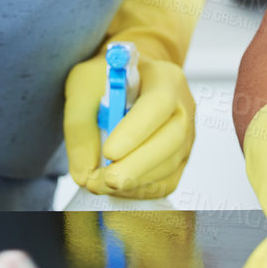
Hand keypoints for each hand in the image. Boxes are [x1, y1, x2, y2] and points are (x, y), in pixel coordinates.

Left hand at [64, 50, 195, 196]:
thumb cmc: (106, 79)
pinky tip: (116, 186)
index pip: (158, 104)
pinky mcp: (180, 158)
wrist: (127, 81)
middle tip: (99, 181)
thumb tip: (84, 173)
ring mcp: (187, 135)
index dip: (135, 132)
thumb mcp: (82, 87)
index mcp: (164, 78)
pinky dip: (140, 189)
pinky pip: (166, 181)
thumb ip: (80, 126)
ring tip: (97, 183)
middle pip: (172, 140)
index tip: (108, 152)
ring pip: (169, 165)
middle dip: (135, 166)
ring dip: (132, 181)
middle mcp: (183, 107)